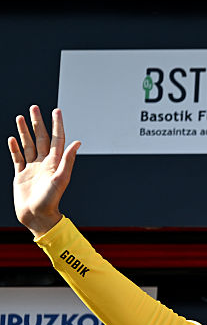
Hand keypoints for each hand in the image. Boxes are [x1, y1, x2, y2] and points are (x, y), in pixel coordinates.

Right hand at [8, 106, 80, 238]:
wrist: (37, 216)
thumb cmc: (51, 200)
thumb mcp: (61, 179)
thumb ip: (68, 160)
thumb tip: (78, 142)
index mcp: (55, 162)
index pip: (56, 139)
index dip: (56, 124)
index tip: (56, 110)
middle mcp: (44, 163)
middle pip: (40, 138)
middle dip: (38, 123)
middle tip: (34, 108)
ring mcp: (32, 168)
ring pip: (28, 145)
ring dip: (24, 131)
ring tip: (20, 118)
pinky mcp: (21, 175)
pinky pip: (17, 158)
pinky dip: (14, 148)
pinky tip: (12, 139)